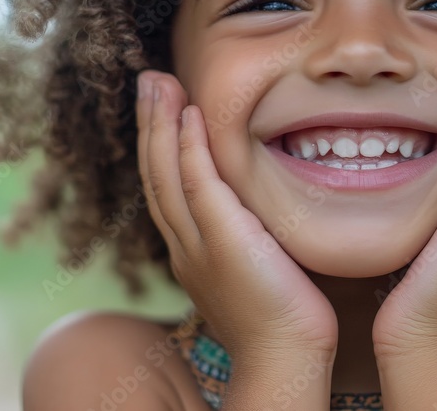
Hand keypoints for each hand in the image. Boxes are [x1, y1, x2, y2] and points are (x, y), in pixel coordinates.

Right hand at [135, 69, 339, 361]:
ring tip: (158, 82)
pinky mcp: (222, 241)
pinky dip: (188, 148)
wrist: (287, 356)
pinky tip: (189, 115)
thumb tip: (261, 217)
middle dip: (150, 124)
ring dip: (161, 124)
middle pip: (156, 174)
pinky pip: (198, 184)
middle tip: (149, 80)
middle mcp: (184, 246)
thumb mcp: (259, 268)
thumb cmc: (286, 319)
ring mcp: (198, 244)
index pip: (167, 188)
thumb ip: (251, 238)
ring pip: (166, 173)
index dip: (160, 145)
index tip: (163, 106)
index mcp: (191, 253)